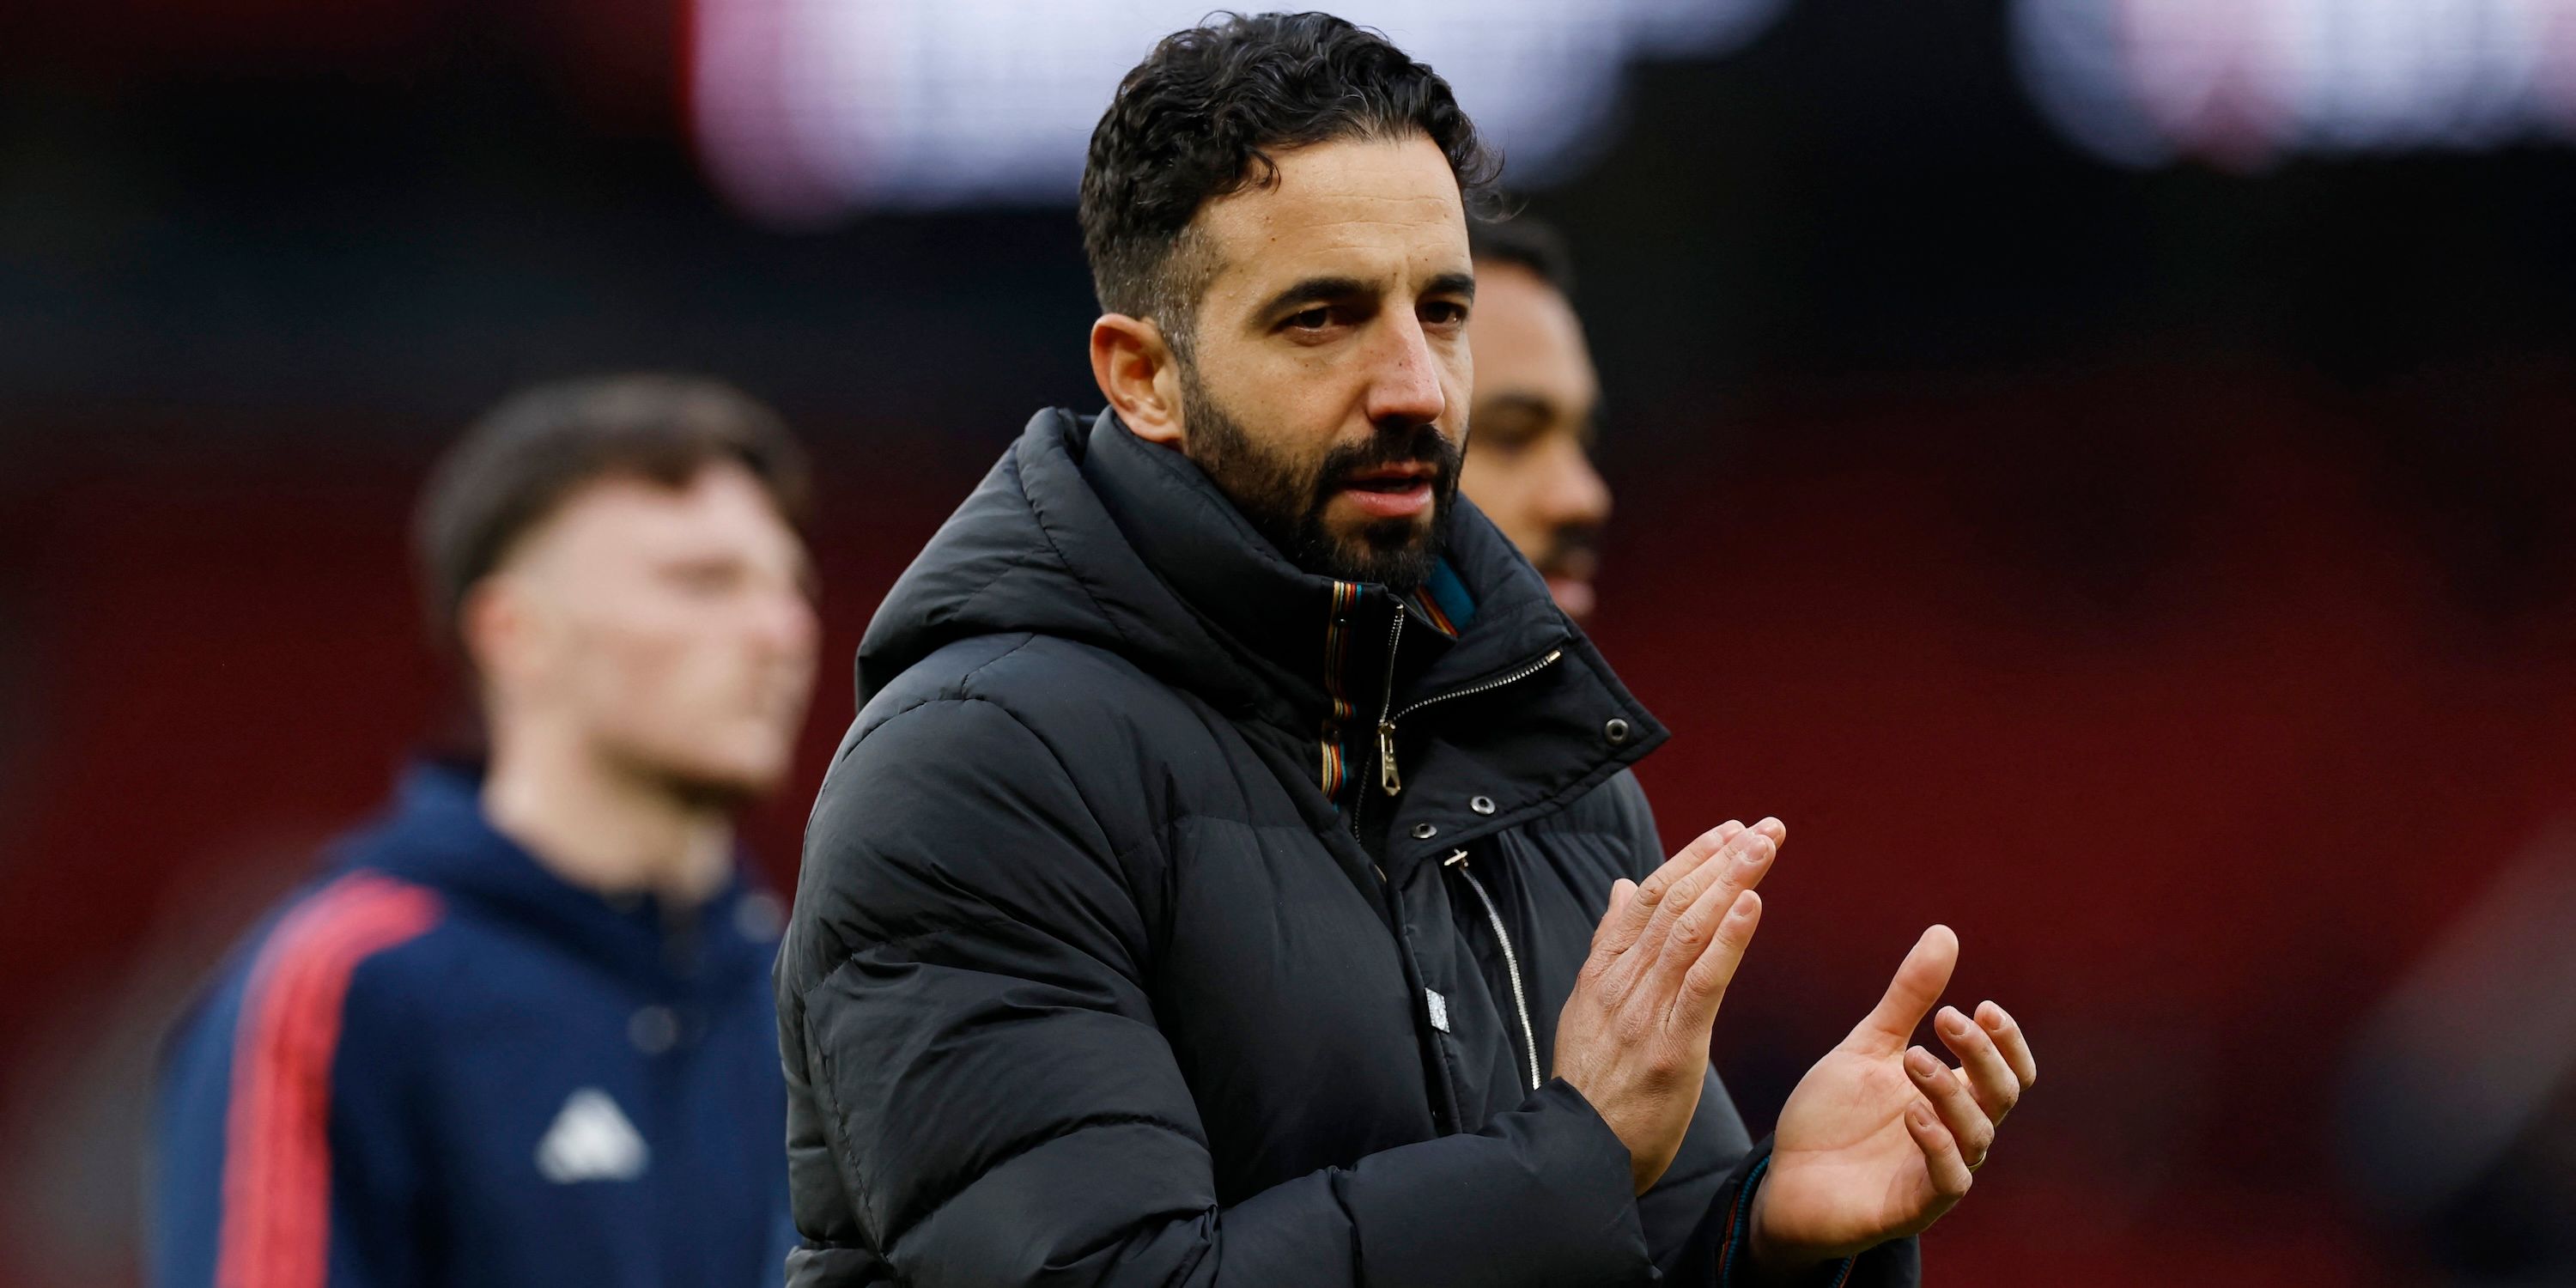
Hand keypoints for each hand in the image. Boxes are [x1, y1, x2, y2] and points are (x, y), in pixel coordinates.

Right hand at [1555, 819, 1781, 1193]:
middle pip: (1674, 904)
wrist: (1578, 1154)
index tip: (1731, 830)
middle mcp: (1622, 982)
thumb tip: (1623, 887)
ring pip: (1689, 932)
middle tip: (1765, 828)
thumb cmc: (1593, 1085)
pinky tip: (1751, 905)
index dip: (1692, 858)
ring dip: (1731, 883)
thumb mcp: (1589, 1005)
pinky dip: (1728, 940)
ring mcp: (1644, 1013)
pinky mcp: (1670, 1048)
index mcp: (1604, 971)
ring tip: (1764, 848)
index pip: (1651, 897)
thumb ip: (1610, 944)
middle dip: (1721, 860)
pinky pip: (1702, 983)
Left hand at [1746, 926, 2037, 1271]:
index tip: (1982, 1004)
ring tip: (1913, 1058)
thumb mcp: (1868, 1047)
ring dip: (1950, 1091)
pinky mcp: (1915, 1207)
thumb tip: (1945, 933)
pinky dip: (1938, 1145)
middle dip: (1982, 1054)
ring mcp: (1939, 1171)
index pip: (2008, 1069)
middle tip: (1948, 1018)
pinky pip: (1948, 1180)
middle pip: (2002, 1094)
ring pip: (1978, 1134)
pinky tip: (1913, 1114)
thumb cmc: (1833, 1117)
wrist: (1785, 1181)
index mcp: (1951, 1095)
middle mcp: (1957, 1133)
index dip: (2006, 1041)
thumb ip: (1907, 999)